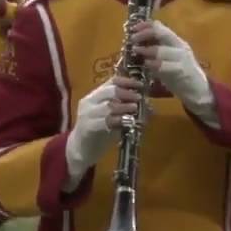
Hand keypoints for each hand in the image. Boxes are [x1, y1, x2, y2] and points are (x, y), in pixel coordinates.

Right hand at [64, 76, 143, 190]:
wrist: (81, 149)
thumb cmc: (99, 131)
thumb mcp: (112, 117)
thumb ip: (126, 109)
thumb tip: (148, 104)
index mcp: (94, 96)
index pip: (111, 81)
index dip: (128, 81)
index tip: (141, 86)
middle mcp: (89, 102)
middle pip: (110, 91)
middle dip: (127, 93)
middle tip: (139, 98)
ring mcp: (87, 114)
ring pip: (108, 106)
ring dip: (125, 107)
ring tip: (135, 109)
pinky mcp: (88, 127)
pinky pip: (106, 121)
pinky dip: (119, 120)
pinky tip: (127, 122)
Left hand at [128, 20, 214, 119]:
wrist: (197, 88)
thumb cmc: (177, 72)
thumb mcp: (165, 57)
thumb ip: (154, 48)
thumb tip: (136, 40)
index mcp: (175, 41)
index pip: (160, 27)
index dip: (145, 25)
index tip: (133, 28)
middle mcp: (180, 46)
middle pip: (162, 34)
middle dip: (145, 34)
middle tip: (132, 39)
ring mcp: (182, 58)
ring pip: (163, 50)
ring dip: (147, 50)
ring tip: (136, 50)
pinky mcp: (183, 71)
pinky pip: (167, 66)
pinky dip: (155, 64)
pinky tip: (147, 64)